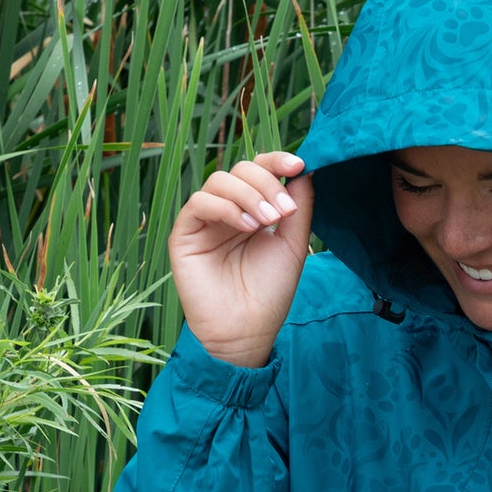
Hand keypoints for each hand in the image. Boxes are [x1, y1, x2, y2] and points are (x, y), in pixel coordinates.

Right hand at [168, 150, 312, 367]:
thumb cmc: (270, 292)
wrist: (248, 330)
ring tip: (267, 222)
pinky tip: (246, 227)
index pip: (260, 170)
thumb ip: (299, 207)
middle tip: (283, 212)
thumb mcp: (292, 245)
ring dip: (248, 195)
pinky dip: (225, 208)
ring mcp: (205, 220)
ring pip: (219, 181)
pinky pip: (200, 203)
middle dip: (266, 183)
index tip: (299, 164)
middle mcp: (228, 210)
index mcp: (253, 209)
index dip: (276, 160)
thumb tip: (306, 168)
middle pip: (240, 169)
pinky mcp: (185, 233)